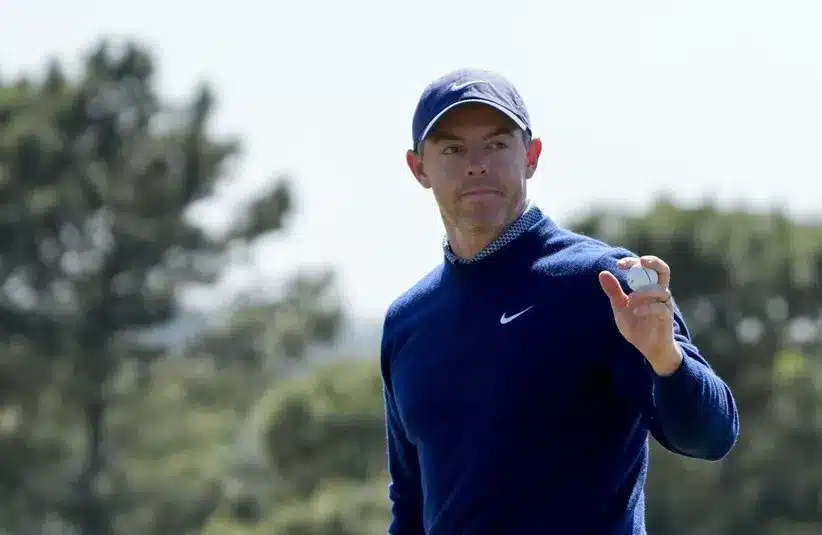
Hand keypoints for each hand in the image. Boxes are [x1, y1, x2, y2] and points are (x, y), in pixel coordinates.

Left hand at [598, 255, 682, 375]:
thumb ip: (613, 291)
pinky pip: (661, 308)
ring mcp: (664, 305)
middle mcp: (659, 292)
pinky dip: (647, 308)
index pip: (646, 267)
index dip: (634, 262)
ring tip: (630, 299)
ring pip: (662, 290)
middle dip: (653, 262)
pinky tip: (635, 311)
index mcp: (648, 287)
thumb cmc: (636, 325)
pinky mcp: (666, 318)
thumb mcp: (620, 307)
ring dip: (645, 291)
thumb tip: (602, 273)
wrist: (647, 347)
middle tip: (640, 262)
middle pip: (663, 270)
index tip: (619, 265)